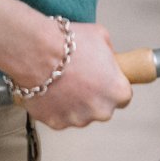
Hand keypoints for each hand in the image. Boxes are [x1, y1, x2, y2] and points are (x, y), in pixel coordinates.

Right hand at [15, 21, 131, 129]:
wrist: (36, 53)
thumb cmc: (70, 45)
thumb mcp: (101, 37)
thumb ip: (110, 56)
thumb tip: (107, 61)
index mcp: (118, 92)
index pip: (123, 96)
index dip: (111, 87)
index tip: (102, 80)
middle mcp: (101, 111)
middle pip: (102, 108)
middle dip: (94, 97)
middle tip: (80, 80)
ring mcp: (78, 119)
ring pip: (81, 115)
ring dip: (75, 104)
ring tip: (63, 84)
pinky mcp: (56, 123)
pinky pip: (60, 117)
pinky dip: (56, 108)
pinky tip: (51, 91)